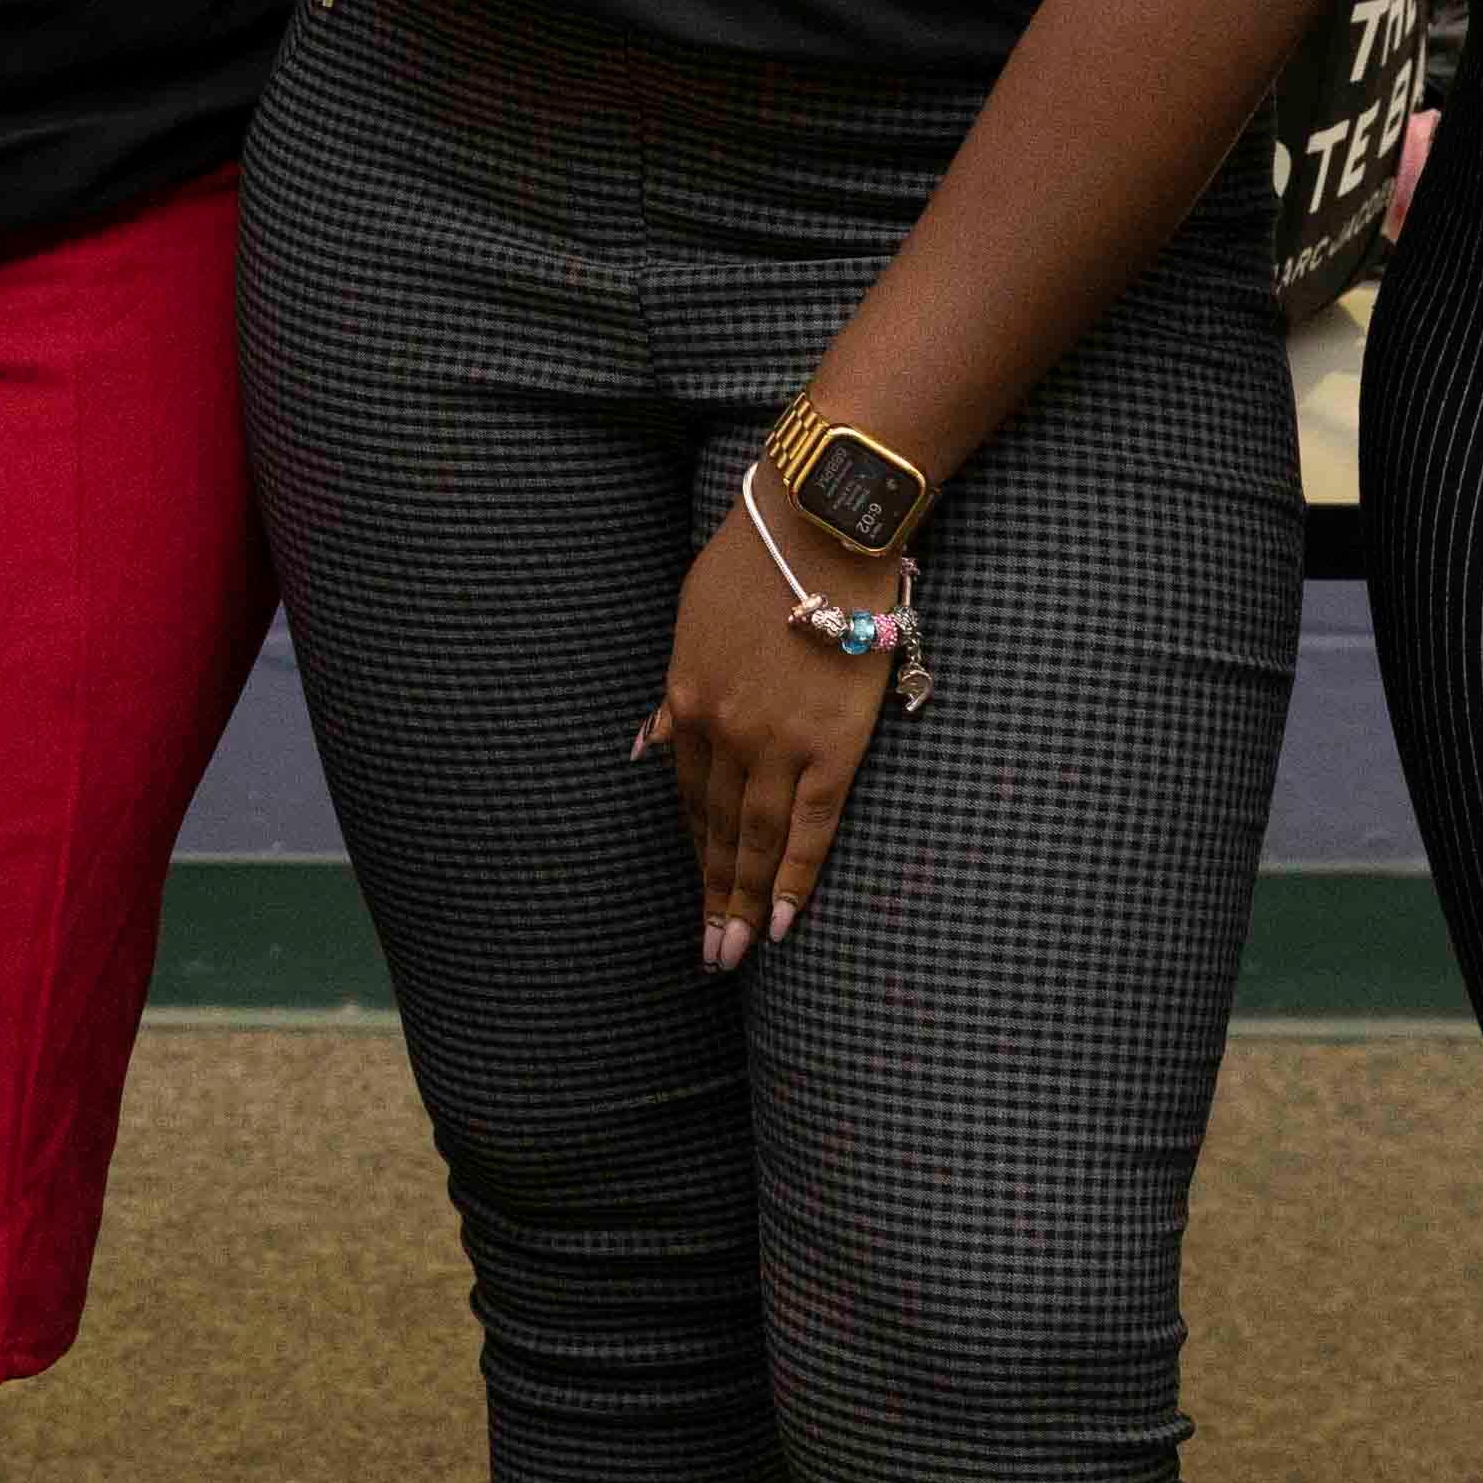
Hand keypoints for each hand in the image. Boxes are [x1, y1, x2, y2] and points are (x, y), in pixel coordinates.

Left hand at [634, 493, 897, 971]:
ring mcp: (777, 743)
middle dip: (712, 895)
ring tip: (738, 952)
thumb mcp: (692, 620)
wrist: (820, 529)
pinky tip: (787, 919)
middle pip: (715, 829)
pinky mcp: (831, 745)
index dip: (694, 845)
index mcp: (687, 700)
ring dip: (746, 902)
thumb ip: (676, 688)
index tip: (697, 887)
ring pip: (757, 840)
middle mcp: (724, 732)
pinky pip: (812, 826)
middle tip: (710, 954)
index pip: (687, 793)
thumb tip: (650, 742)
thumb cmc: (758, 560)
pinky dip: (797, 877)